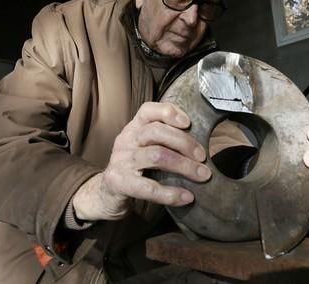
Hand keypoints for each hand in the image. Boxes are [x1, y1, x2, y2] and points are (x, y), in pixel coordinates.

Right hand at [72, 102, 209, 220]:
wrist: (106, 194)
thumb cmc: (135, 169)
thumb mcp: (144, 148)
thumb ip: (164, 141)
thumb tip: (201, 144)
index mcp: (133, 128)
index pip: (148, 110)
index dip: (169, 112)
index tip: (188, 123)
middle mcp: (125, 140)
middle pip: (156, 132)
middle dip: (184, 143)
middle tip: (203, 156)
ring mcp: (121, 161)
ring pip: (156, 156)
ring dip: (184, 166)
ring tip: (202, 175)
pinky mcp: (119, 183)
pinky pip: (148, 187)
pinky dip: (171, 193)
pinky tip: (187, 197)